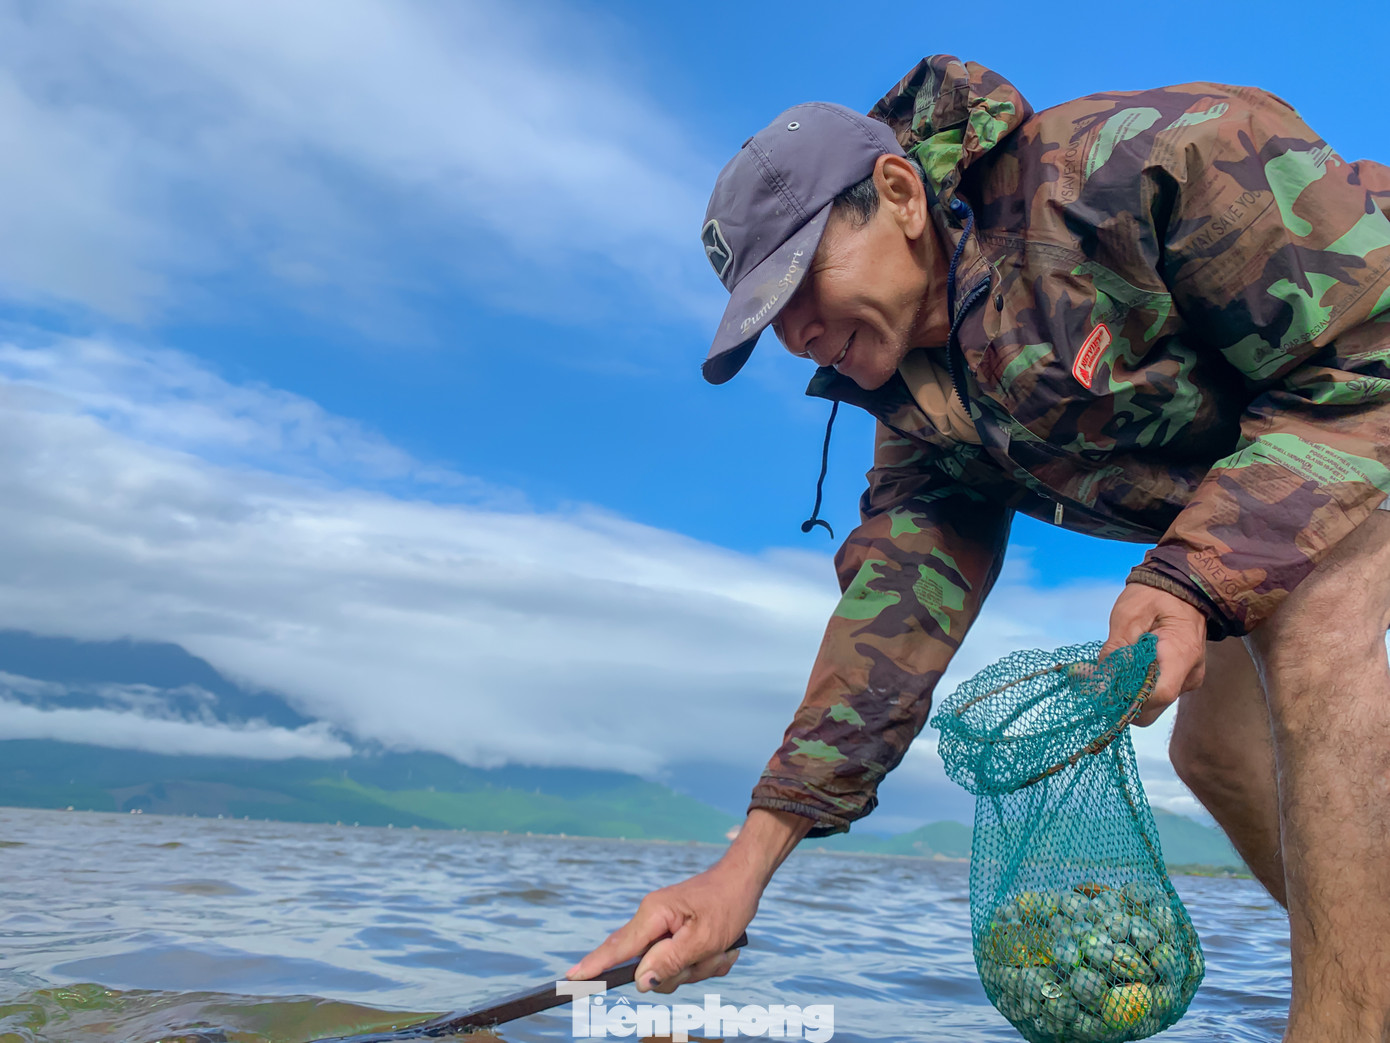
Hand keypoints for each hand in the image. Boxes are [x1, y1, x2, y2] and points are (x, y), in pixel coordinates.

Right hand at [564, 860, 758, 994]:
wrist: (745, 879)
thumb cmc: (727, 903)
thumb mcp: (704, 939)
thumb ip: (670, 961)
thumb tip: (640, 981)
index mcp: (653, 914)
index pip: (617, 948)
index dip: (594, 966)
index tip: (571, 979)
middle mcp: (652, 919)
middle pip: (649, 967)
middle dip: (683, 972)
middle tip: (710, 957)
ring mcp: (663, 926)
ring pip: (670, 969)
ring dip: (699, 967)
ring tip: (721, 949)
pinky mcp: (675, 933)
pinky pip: (683, 963)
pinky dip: (705, 962)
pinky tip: (722, 949)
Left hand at [1098, 583, 1206, 725]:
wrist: (1182, 587)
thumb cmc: (1154, 596)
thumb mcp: (1128, 616)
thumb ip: (1115, 651)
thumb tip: (1099, 683)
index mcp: (1181, 655)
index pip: (1158, 695)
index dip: (1128, 698)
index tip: (1103, 688)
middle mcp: (1189, 674)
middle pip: (1153, 707)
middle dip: (1121, 700)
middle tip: (1094, 680)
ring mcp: (1187, 679)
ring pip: (1152, 703)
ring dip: (1125, 693)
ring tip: (1104, 669)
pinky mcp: (1180, 678)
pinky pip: (1155, 691)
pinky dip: (1135, 686)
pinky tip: (1120, 668)